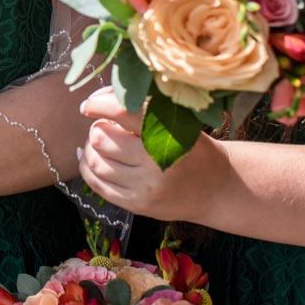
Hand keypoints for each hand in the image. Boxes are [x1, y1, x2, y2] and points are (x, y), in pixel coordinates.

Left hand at [78, 87, 215, 220]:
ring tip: (102, 144)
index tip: (90, 104)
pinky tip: (94, 159)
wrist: (216, 188)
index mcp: (168, 134)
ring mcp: (145, 187)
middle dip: (98, 128)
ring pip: (95, 161)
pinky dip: (88, 168)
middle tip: (106, 127)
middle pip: (101, 138)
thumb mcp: (177, 122)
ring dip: (91, 148)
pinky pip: (97, 184)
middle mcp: (156, 163)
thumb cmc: (192, 147)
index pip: (123, 113)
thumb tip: (98, 99)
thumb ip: (141, 108)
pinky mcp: (136, 205)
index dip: (99, 105)